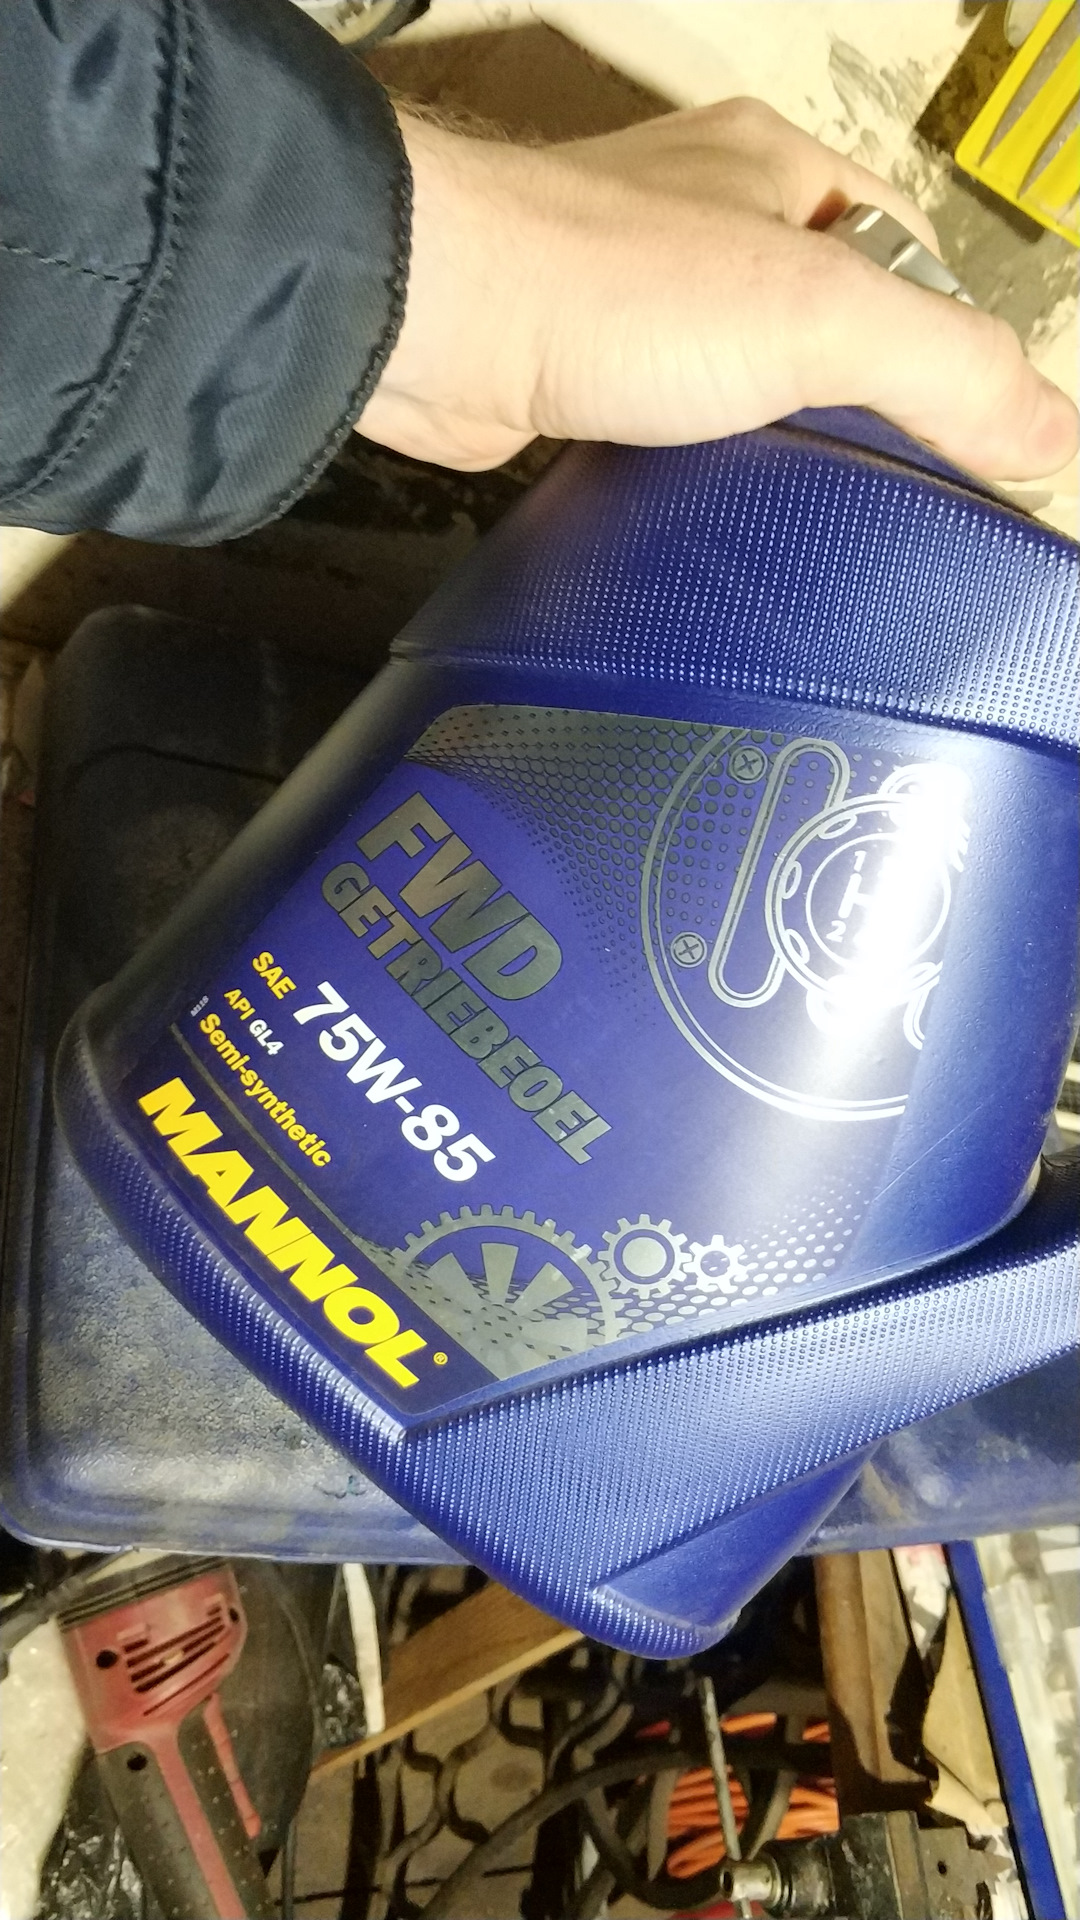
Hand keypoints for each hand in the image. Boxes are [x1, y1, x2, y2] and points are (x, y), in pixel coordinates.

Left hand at [358, 97, 1077, 481]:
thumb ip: (947, 370)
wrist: (436, 322)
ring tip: (802, 519)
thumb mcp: (823, 317)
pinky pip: (667, 427)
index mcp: (784, 175)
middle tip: (886, 495)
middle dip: (858, 406)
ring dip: (770, 445)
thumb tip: (1051, 431)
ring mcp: (637, 299)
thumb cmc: (606, 283)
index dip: (949, 346)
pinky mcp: (579, 372)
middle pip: (828, 323)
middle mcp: (709, 224)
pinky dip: (694, 469)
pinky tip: (706, 515)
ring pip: (742, 381)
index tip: (971, 436)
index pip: (909, 258)